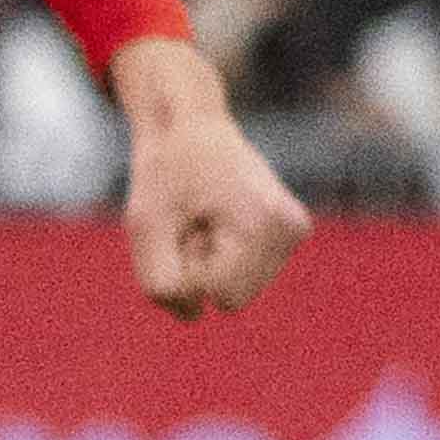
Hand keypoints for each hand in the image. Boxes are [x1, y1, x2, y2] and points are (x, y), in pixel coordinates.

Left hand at [116, 41, 303, 319]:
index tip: (185, 221)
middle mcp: (292, 228)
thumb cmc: (165, 169)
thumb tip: (193, 313)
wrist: (190, 125)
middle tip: (191, 220)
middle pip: (232, 298)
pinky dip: (221, 256)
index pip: (219, 295)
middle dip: (201, 267)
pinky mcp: (289, 235)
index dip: (188, 267)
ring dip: (208, 261)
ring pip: (237, 292)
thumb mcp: (145, 226)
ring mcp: (294, 232)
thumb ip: (161, 284)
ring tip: (202, 217)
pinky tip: (217, 219)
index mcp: (266, 220)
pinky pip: (243, 277)